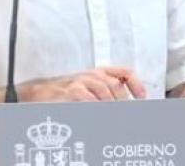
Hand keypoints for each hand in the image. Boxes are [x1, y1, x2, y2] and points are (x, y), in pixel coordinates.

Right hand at [20, 67, 146, 101]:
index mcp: (100, 72)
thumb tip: (127, 102)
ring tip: (114, 114)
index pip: (125, 71)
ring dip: (111, 104)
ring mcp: (82, 81)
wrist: (41, 93)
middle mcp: (93, 74)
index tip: (142, 97)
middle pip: (116, 85)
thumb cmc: (67, 92)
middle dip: (123, 101)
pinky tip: (97, 110)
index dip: (136, 84)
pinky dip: (96, 106)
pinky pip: (89, 98)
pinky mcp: (72, 90)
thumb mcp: (90, 88)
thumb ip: (107, 92)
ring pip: (105, 91)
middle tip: (126, 112)